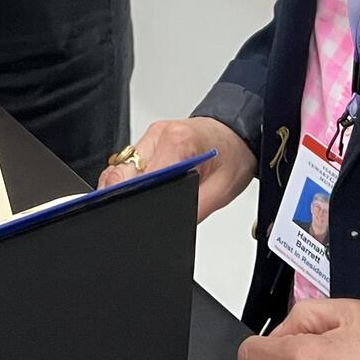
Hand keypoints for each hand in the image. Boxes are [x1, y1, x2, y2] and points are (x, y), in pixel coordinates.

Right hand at [97, 116, 254, 221]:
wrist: (239, 135)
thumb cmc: (234, 156)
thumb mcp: (221, 191)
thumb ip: (192, 209)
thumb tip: (168, 226)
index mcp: (178, 141)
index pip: (140, 177)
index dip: (135, 200)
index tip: (135, 216)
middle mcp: (159, 133)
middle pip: (121, 172)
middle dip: (125, 195)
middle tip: (140, 212)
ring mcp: (152, 134)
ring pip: (120, 167)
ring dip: (127, 187)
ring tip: (147, 198)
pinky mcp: (150, 139)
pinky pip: (128, 163)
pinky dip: (132, 178)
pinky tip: (147, 188)